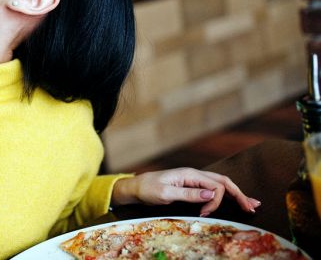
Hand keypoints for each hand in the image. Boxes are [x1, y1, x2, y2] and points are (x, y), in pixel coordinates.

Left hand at [111, 168, 261, 216]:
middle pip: (223, 182)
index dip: (216, 201)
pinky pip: (213, 188)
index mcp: (190, 174)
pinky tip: (234, 199)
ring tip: (251, 204)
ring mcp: (194, 180)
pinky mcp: (191, 186)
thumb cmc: (148, 189)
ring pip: (221, 184)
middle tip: (252, 208)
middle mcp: (194, 175)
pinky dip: (226, 194)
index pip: (215, 185)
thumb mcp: (166, 192)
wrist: (136, 187)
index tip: (205, 214)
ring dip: (236, 194)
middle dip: (239, 194)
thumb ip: (189, 194)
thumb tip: (212, 194)